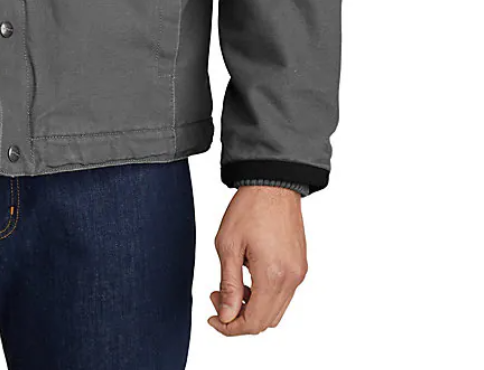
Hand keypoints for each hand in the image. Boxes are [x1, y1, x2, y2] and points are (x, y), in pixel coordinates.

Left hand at [208, 185, 307, 334]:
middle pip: (266, 322)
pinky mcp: (300, 266)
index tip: (213, 318)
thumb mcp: (228, 246)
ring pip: (276, 310)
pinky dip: (264, 295)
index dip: (230, 327)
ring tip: (232, 285)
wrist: (272, 184)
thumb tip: (226, 316)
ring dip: (252, 307)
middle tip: (218, 296)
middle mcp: (291, 279)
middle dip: (239, 318)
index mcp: (272, 276)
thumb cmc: (249, 208)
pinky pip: (284, 294)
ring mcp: (298, 273)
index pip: (254, 322)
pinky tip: (248, 276)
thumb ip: (229, 285)